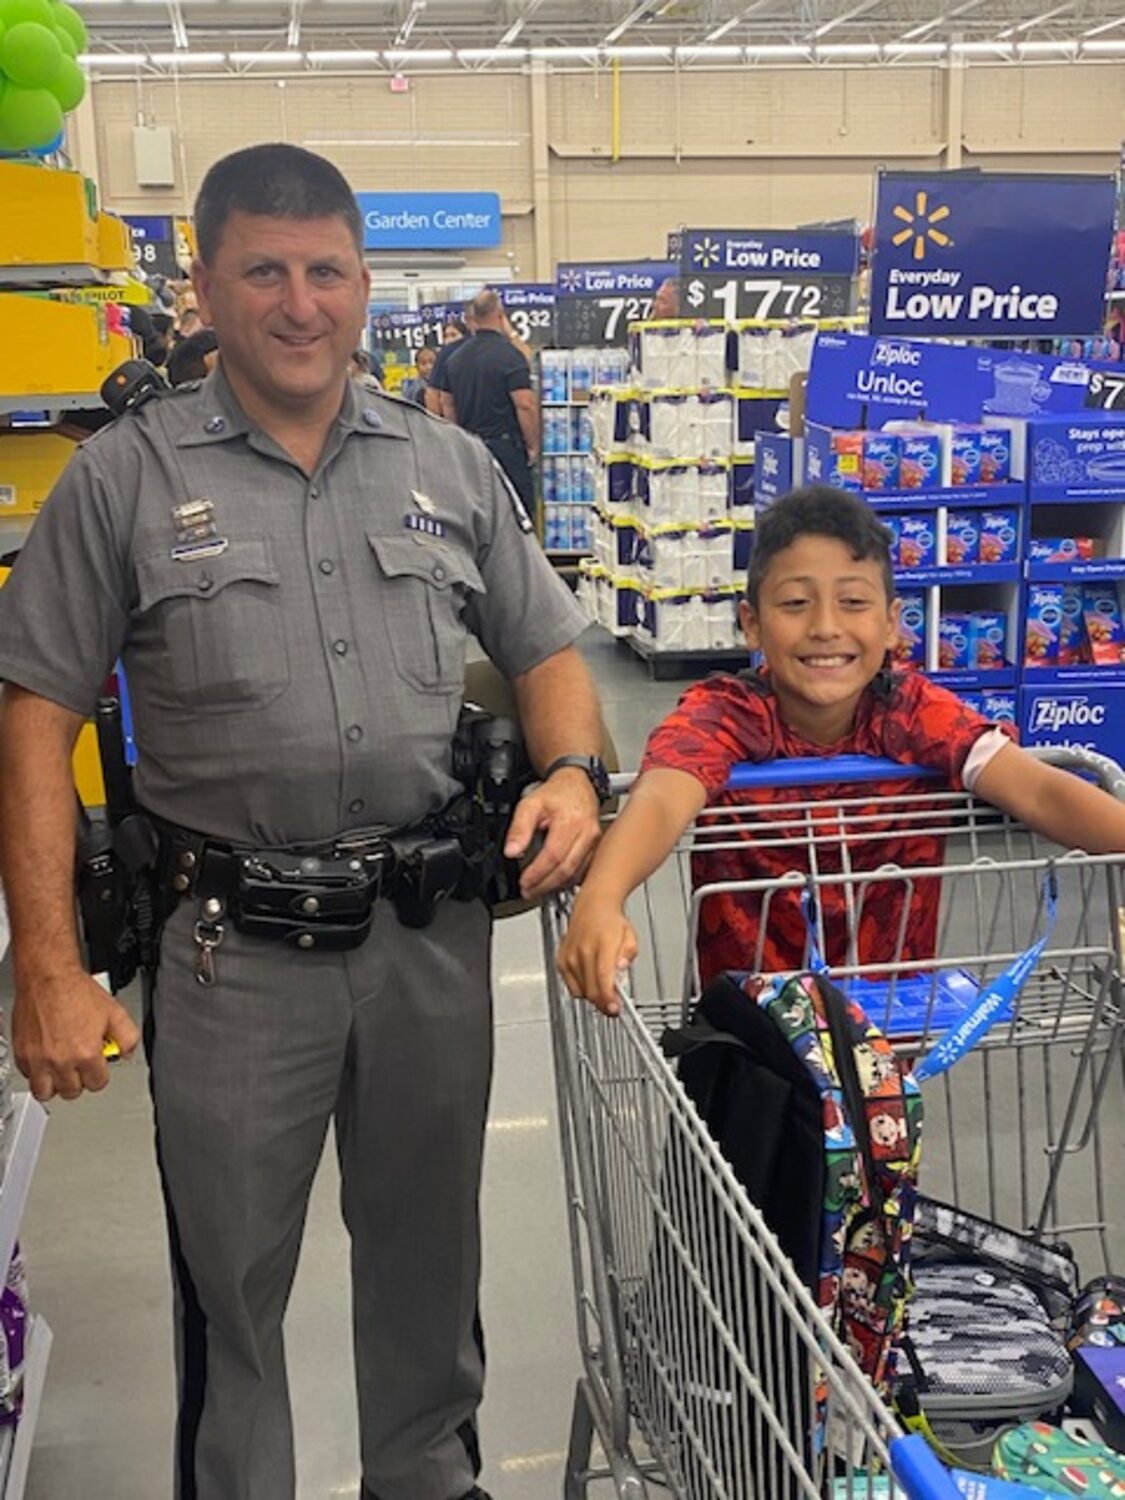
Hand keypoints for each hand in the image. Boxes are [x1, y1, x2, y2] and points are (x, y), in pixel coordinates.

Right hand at [12, 968, 139, 1101]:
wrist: (48, 977)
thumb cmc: (76, 991)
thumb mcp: (115, 1012)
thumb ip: (128, 1037)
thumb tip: (126, 1053)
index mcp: (86, 1054)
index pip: (97, 1083)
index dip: (100, 1074)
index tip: (98, 1066)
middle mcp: (60, 1061)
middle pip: (71, 1091)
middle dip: (79, 1080)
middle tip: (80, 1066)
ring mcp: (38, 1060)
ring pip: (45, 1092)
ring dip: (55, 1084)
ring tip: (62, 1069)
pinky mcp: (22, 1054)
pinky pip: (28, 1076)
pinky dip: (36, 1071)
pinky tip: (46, 1058)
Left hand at [504, 769, 602, 901]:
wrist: (576, 783)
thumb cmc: (556, 793)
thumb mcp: (529, 804)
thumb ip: (519, 828)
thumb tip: (511, 851)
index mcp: (571, 822)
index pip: (554, 856)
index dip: (537, 874)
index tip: (524, 883)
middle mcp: (587, 833)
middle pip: (567, 869)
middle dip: (545, 885)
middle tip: (528, 891)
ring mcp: (595, 842)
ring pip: (577, 873)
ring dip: (556, 886)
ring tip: (537, 889)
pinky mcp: (597, 848)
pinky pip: (583, 870)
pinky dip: (568, 880)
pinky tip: (554, 882)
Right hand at [556, 893, 636, 1016]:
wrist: (592, 907)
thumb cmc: (611, 922)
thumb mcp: (631, 937)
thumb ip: (628, 956)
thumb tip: (622, 969)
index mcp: (603, 943)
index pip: (603, 978)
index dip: (609, 999)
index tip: (615, 1009)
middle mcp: (583, 950)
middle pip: (591, 990)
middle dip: (603, 1003)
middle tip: (613, 1005)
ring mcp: (570, 956)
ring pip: (581, 991)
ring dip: (593, 995)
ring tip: (603, 985)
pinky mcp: (561, 961)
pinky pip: (571, 986)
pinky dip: (581, 988)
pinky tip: (590, 978)